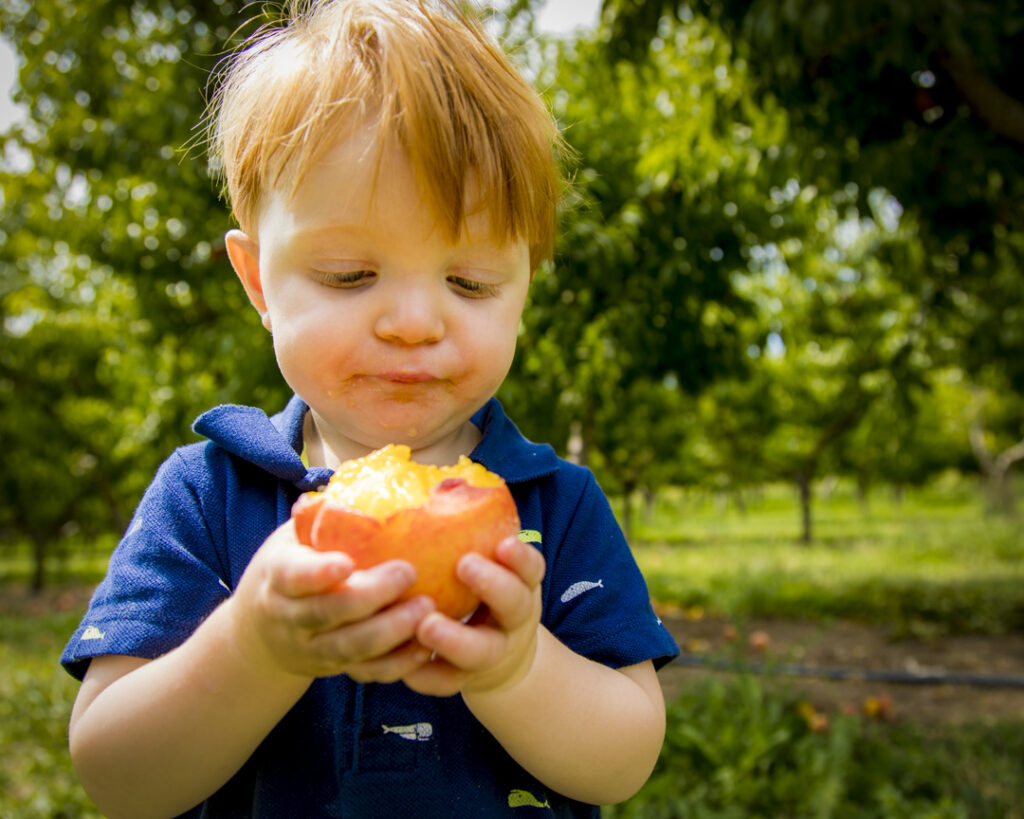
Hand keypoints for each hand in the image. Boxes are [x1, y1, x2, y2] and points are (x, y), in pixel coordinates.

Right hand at [226, 519, 435, 682]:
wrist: (260, 632)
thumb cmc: (293, 564)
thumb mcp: (295, 537)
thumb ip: (327, 514)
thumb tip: (385, 471)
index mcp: (278, 576)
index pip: (292, 576)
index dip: (316, 574)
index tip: (345, 564)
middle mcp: (289, 617)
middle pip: (327, 614)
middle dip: (369, 598)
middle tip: (409, 574)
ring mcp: (310, 648)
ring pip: (348, 648)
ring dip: (389, 633)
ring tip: (427, 611)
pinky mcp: (332, 669)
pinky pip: (364, 673)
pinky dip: (395, 664)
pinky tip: (426, 647)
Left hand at [401, 535, 544, 697]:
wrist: (502, 659)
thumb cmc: (483, 592)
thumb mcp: (492, 562)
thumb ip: (468, 531)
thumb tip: (431, 477)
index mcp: (522, 585)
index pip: (532, 568)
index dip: (521, 557)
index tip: (503, 542)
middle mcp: (513, 619)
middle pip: (515, 605)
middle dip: (493, 585)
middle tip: (465, 565)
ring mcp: (493, 653)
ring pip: (480, 652)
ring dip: (454, 638)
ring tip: (424, 625)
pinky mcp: (466, 681)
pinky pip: (447, 684)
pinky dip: (427, 676)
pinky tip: (403, 667)